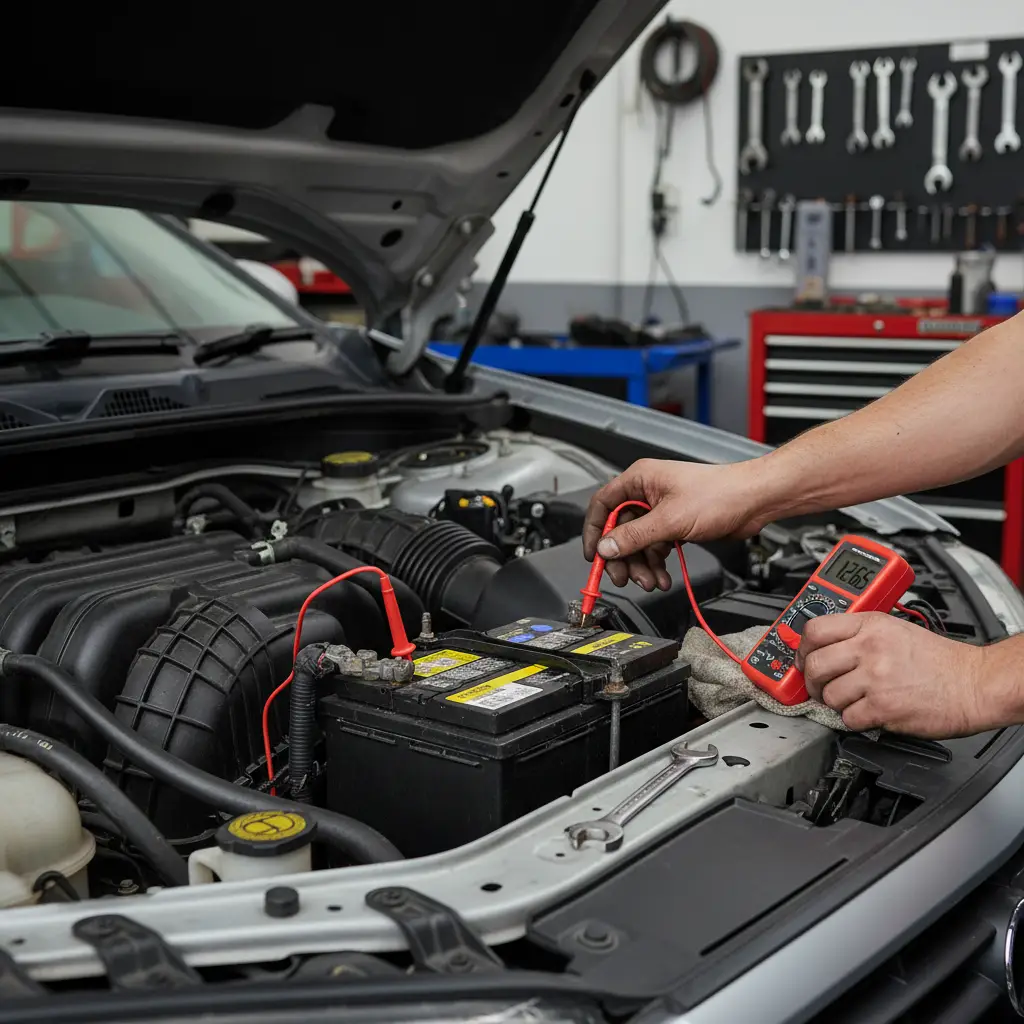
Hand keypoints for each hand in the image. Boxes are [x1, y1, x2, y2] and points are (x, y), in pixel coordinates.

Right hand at [582, 458, 773, 590]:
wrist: (754, 501)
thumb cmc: (720, 494)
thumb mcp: (669, 520)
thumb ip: (634, 536)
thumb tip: (606, 548)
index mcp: (639, 480)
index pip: (603, 504)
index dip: (594, 530)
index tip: (593, 555)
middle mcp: (647, 493)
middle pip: (619, 529)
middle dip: (622, 556)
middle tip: (622, 577)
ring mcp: (661, 509)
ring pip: (638, 542)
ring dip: (642, 565)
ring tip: (649, 581)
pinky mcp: (674, 524)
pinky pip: (655, 547)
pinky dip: (656, 564)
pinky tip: (662, 576)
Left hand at [798, 612, 993, 737]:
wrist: (974, 684)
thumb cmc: (940, 660)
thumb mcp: (896, 630)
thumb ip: (860, 635)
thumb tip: (826, 647)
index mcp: (871, 625)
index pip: (815, 630)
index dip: (801, 648)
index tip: (801, 658)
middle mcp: (869, 649)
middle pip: (813, 665)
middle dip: (811, 681)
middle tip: (820, 686)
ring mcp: (875, 678)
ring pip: (828, 695)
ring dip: (837, 703)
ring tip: (855, 700)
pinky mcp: (882, 707)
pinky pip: (848, 718)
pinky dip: (855, 720)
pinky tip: (870, 712)